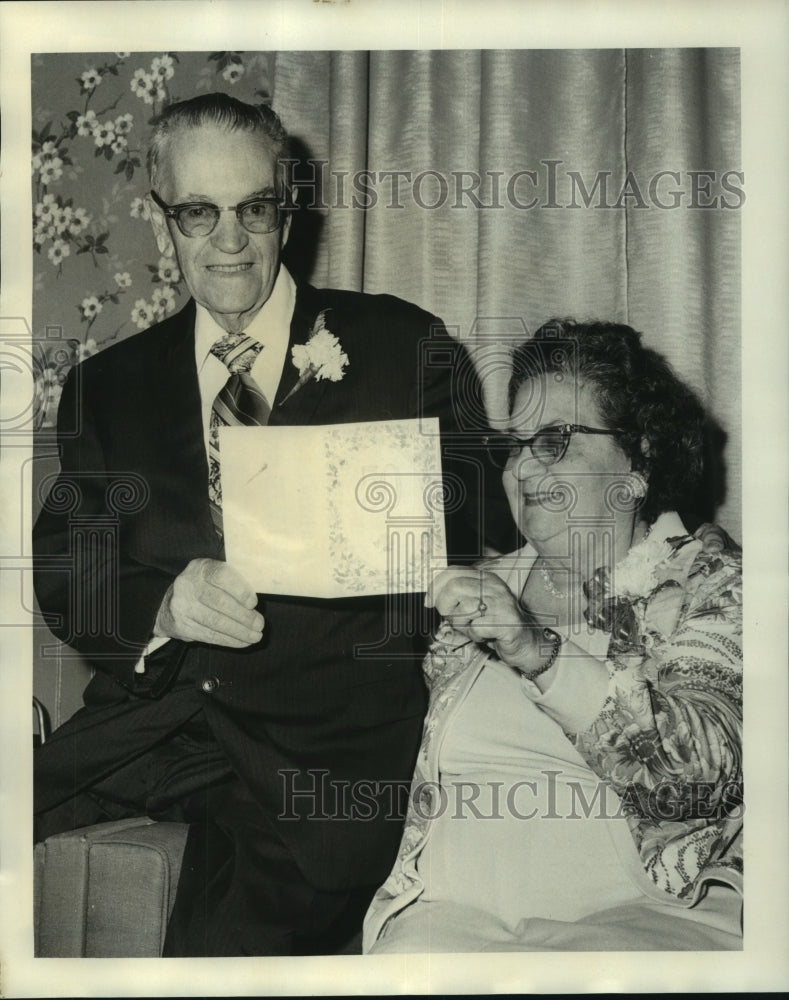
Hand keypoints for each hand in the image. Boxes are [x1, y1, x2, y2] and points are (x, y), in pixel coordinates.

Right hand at [153, 558, 264, 647]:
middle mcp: (187, 584)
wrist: (170, 603)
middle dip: (244, 616)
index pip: (221, 575)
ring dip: (239, 632)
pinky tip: (242, 642)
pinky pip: (209, 635)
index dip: (240, 590)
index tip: (253, 603)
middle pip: (219, 602)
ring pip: (215, 622)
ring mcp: (181, 606)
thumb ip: (233, 583)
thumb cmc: (204, 588)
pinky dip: (229, 640)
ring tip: (255, 636)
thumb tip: (255, 604)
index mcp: (200, 567)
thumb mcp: (215, 577)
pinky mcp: (180, 625)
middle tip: (260, 624)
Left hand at [426, 567, 541, 671]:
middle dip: (445, 606)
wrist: (525, 643)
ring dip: (462, 624)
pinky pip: (476, 628)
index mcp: (485, 578)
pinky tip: (485, 636)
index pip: (453, 571)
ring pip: (464, 609)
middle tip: (450, 618)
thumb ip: (456, 596)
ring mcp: (502, 603)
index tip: (428, 601)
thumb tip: (430, 597)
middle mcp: (494, 587)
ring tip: (474, 628)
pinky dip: (475, 636)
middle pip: (454, 587)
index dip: (435, 586)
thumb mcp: (474, 604)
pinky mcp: (506, 622)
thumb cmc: (495, 623)